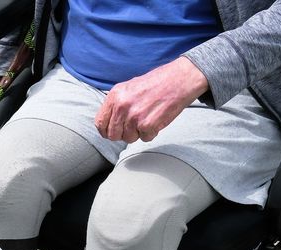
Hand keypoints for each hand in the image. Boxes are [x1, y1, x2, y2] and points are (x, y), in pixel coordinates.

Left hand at [94, 57, 208, 142]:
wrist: (179, 79)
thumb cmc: (156, 83)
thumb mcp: (129, 88)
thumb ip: (117, 104)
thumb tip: (107, 123)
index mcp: (115, 96)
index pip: (100, 123)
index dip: (106, 131)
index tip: (114, 131)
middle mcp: (122, 106)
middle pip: (113, 135)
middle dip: (123, 134)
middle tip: (135, 125)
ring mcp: (134, 116)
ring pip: (128, 138)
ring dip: (138, 133)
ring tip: (147, 118)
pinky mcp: (147, 124)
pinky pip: (145, 138)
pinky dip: (151, 133)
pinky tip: (156, 119)